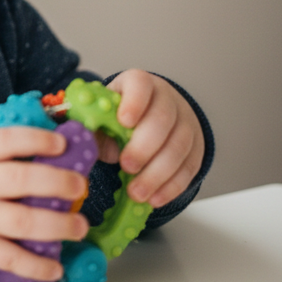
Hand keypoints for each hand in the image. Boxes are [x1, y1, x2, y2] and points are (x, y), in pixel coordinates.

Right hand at [0, 126, 89, 281]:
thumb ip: (4, 153)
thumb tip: (57, 147)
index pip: (4, 141)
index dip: (34, 140)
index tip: (60, 144)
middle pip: (20, 180)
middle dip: (56, 182)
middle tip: (80, 187)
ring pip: (21, 222)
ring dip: (57, 226)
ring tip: (80, 227)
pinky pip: (10, 258)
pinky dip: (36, 266)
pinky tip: (56, 267)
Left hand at [95, 70, 203, 207]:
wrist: (153, 115)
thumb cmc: (120, 114)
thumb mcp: (104, 113)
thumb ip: (95, 125)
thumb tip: (86, 144)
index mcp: (138, 84)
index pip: (140, 84)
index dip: (134, 102)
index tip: (124, 121)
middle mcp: (167, 99)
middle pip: (163, 120)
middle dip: (144, 147)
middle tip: (126, 166)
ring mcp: (185, 123)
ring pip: (178, 147)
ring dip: (157, 174)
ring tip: (136, 192)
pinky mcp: (195, 148)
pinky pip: (188, 168)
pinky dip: (172, 186)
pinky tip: (155, 198)